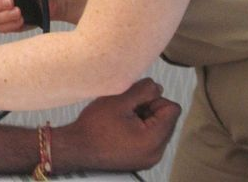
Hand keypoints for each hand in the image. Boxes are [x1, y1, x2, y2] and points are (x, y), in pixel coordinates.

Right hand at [58, 78, 181, 172]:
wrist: (76, 147)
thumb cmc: (93, 127)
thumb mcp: (119, 101)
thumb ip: (143, 91)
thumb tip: (157, 87)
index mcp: (154, 139)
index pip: (172, 109)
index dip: (154, 99)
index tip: (134, 101)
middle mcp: (156, 153)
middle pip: (167, 119)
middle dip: (149, 109)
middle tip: (126, 109)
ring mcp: (149, 159)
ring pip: (158, 128)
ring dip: (143, 118)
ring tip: (121, 119)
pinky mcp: (141, 160)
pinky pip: (149, 139)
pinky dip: (139, 129)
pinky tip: (120, 128)